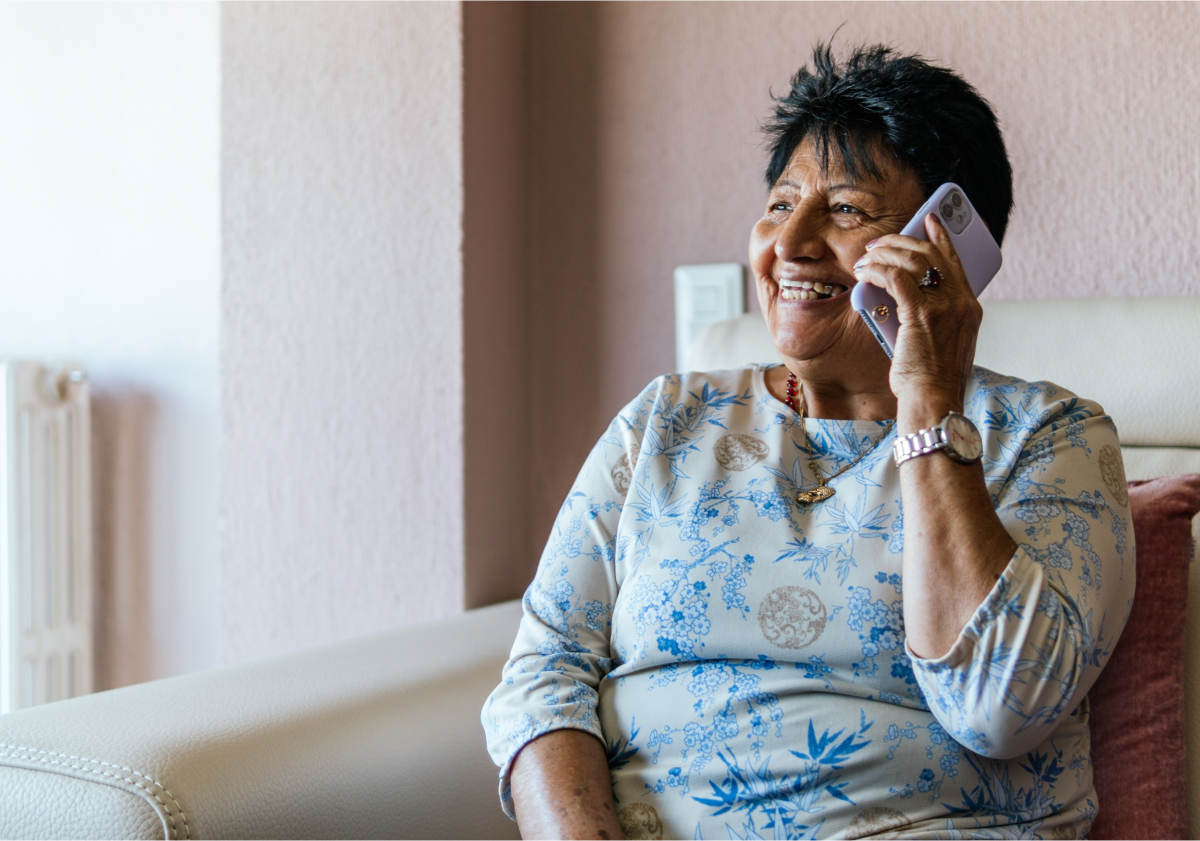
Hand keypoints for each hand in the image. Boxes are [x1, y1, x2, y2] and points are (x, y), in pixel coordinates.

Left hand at [852, 213, 981, 425]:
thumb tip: (905, 298)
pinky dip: (877, 270)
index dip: (941, 236)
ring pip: (912, 260)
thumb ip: (934, 318)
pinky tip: (864, 273)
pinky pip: (895, 278)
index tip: (928, 220)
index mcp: (970, 308)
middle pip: (931, 254)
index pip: (955, 261)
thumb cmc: (931, 379)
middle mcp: (962, 302)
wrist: (934, 401)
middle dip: (901, 241)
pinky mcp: (921, 314)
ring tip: (866, 258)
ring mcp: (944, 306)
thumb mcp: (942, 344)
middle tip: (878, 244)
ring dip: (884, 253)